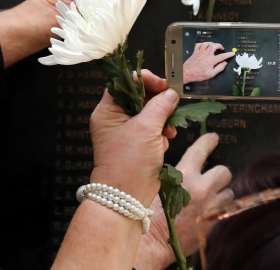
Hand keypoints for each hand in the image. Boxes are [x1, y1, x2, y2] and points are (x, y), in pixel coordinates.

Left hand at [90, 69, 178, 206]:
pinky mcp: (137, 144)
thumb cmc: (129, 162)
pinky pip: (153, 129)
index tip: (164, 85)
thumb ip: (160, 105)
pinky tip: (164, 143)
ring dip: (162, 120)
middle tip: (172, 106)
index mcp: (107, 111)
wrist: (126, 197)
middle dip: (158, 103)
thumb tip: (171, 93)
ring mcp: (126, 132)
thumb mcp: (146, 128)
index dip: (145, 80)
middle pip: (139, 97)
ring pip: (149, 114)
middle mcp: (114, 119)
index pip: (125, 83)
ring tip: (168, 132)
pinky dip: (161, 134)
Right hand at [134, 134, 233, 269]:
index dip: (208, 142)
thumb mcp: (157, 185)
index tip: (213, 138)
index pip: (200, 151)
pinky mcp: (214, 222)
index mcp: (184, 175)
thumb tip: (181, 171)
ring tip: (208, 201)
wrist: (151, 242)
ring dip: (220, 195)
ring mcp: (210, 206)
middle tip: (211, 181)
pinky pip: (225, 211)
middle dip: (218, 175)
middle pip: (223, 172)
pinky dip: (218, 210)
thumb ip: (172, 176)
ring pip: (228, 193)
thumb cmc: (148, 214)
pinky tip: (205, 215)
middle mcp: (201, 188)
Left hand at [183, 43, 234, 83]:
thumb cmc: (198, 75)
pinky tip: (204, 46)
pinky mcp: (195, 52)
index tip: (232, 53)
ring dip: (211, 43)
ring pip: (207, 43)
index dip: (228, 54)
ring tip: (214, 46)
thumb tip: (224, 63)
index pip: (222, 56)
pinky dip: (202, 44)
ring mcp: (200, 52)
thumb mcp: (211, 74)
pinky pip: (199, 44)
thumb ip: (219, 68)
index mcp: (211, 60)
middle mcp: (206, 54)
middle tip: (221, 48)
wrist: (187, 73)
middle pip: (214, 45)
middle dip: (219, 45)